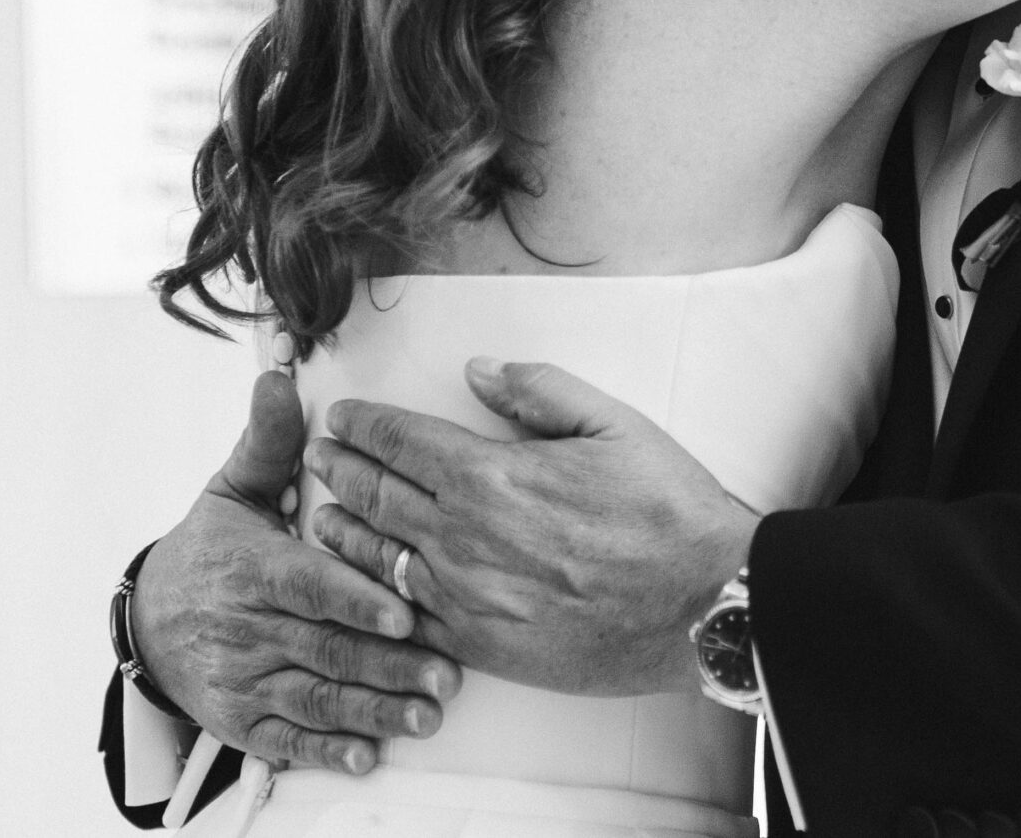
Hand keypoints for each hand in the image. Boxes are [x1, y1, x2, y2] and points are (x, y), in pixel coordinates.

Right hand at [131, 370, 462, 771]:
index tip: (404, 610)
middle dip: (387, 663)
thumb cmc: (211, 548)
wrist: (149, 619)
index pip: (309, 586)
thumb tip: (280, 377)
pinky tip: (367, 754)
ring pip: (315, 698)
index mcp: (253, 568)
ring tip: (426, 713)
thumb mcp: (233, 488)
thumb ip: (267, 440)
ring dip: (373, 710)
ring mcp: (244, 680)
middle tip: (446, 673)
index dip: (356, 601)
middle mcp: (247, 629)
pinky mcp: (242, 721)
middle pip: (324, 648)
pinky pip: (287, 740)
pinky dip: (327, 749)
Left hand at [304, 359, 757, 698]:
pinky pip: (407, 617)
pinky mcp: (481, 647)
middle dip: (341, 471)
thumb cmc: (667, 513)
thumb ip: (538, 391)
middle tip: (318, 457)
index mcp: (491, 474)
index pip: (402, 441)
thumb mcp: (612, 424)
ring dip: (345, 531)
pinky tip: (366, 585)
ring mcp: (467, 598)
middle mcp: (464, 536)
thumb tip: (478, 372)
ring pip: (380, 558)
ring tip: (324, 515)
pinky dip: (375, 595)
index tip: (341, 418)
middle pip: (378, 496)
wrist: (702, 605)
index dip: (364, 426)